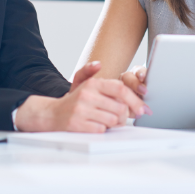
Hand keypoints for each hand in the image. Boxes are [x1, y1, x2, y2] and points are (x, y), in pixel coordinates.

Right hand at [15, 61, 146, 132]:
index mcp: (92, 83)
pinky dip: (102, 129)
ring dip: (114, 124)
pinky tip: (95, 125)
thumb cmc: (74, 100)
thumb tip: (98, 64)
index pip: (120, 89)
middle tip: (121, 117)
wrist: (51, 115)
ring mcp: (81, 110)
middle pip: (120, 108)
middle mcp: (87, 95)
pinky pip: (101, 130)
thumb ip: (91, 71)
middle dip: (124, 116)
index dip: (135, 100)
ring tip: (106, 120)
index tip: (143, 109)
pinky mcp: (77, 124)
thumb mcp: (82, 83)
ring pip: (112, 120)